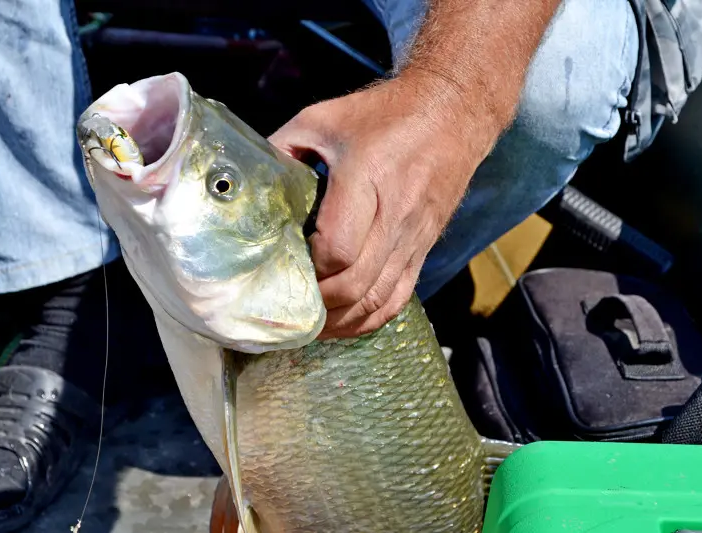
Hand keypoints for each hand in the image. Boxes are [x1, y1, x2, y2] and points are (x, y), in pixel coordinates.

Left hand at [269, 76, 498, 337]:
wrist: (452, 113)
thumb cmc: (384, 115)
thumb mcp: (322, 119)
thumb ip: (282, 150)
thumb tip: (250, 186)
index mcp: (366, 179)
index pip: (338, 250)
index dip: (308, 269)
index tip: (285, 267)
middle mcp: (394, 216)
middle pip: (356, 285)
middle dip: (318, 305)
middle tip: (287, 307)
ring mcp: (413, 238)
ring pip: (378, 300)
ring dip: (341, 321)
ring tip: (310, 325)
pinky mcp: (423, 248)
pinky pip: (399, 298)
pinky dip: (370, 319)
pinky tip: (345, 323)